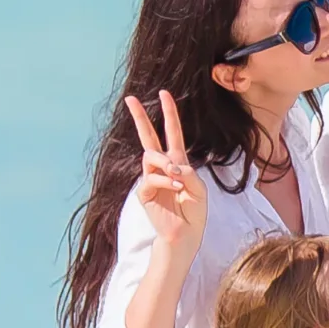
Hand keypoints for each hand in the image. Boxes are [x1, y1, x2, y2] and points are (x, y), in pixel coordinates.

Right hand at [127, 90, 207, 255]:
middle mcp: (162, 167)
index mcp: (177, 162)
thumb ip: (187, 171)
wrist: (185, 234)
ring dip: (165, 164)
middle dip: (140, 117)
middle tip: (130, 98)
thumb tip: (168, 164)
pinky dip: (165, 181)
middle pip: (148, 137)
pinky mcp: (144, 193)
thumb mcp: (199, 188)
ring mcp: (151, 179)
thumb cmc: (194, 211)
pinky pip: (151, 178)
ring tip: (177, 178)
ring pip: (151, 157)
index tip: (164, 93)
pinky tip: (176, 188)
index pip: (172, 133)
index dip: (169, 114)